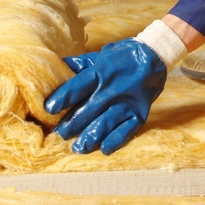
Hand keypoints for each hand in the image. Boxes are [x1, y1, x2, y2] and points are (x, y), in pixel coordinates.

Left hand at [44, 39, 166, 154]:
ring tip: (78, 147)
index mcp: (102, 71)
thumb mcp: (100, 56)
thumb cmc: (121, 57)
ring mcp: (128, 102)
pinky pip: (127, 130)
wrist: (154, 56)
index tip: (49, 108)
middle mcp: (114, 87)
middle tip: (60, 133)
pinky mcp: (140, 113)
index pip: (79, 85)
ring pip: (107, 122)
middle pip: (90, 108)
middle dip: (72, 123)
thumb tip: (55, 68)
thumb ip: (79, 65)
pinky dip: (116, 140)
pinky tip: (104, 149)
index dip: (64, 97)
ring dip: (91, 136)